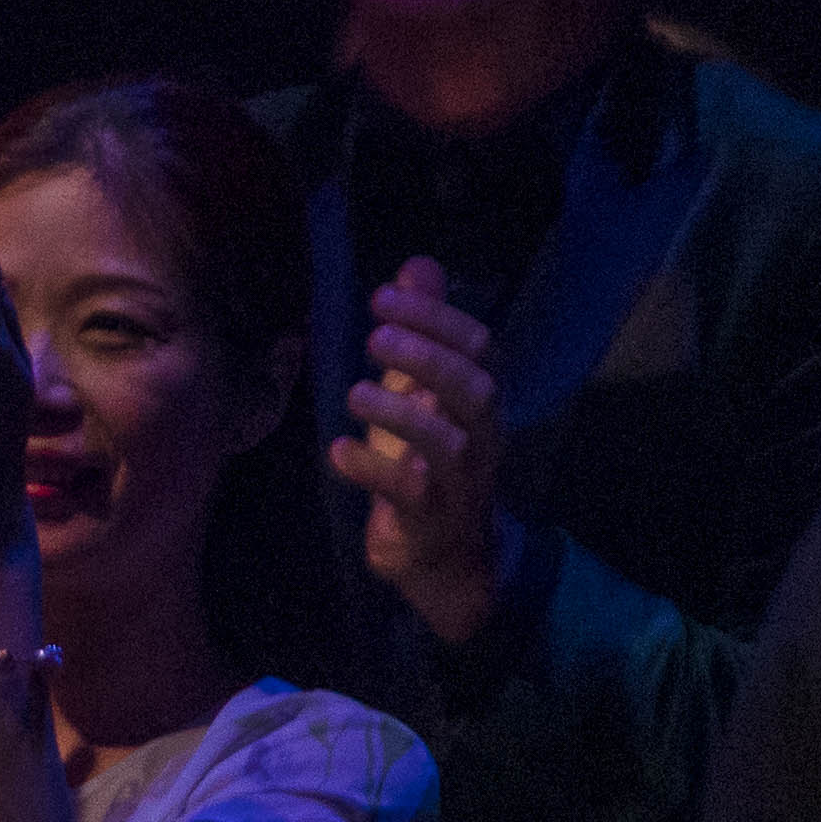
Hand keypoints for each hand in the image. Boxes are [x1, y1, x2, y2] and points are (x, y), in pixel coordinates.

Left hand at [327, 258, 510, 645]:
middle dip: (428, 358)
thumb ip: (424, 331)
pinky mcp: (431, 522)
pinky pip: (412, 495)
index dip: (437, 318)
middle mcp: (481, 438)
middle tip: (373, 337)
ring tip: (354, 393)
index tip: (383, 296)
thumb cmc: (427, 462)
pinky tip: (339, 451)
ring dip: (401, 412)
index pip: (480, 348)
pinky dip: (374, 469)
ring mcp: (460, 484)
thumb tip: (419, 265)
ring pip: (449, 444)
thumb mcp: (422, 392)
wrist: (443, 556)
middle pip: (476, 391)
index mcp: (480, 401)